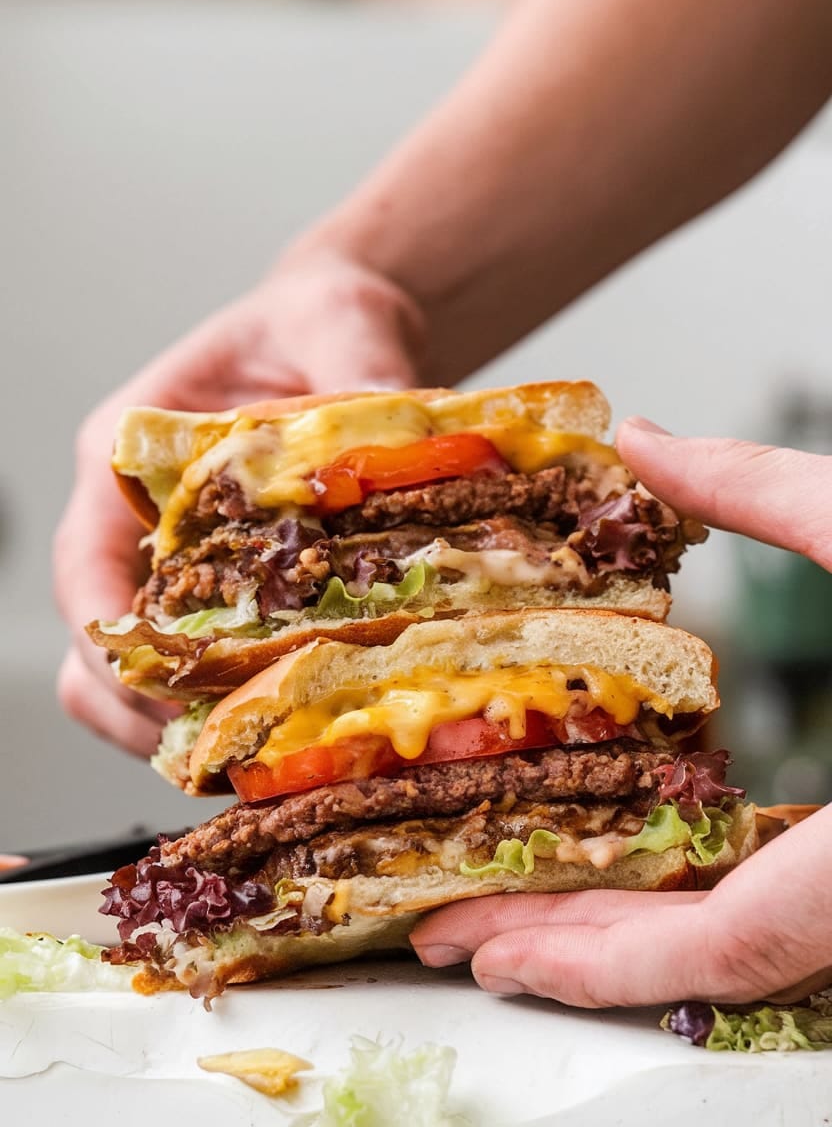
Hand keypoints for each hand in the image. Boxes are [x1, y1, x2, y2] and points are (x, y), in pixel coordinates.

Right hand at [53, 246, 422, 754]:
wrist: (345, 330)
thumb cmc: (315, 315)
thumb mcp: (338, 320)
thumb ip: (360, 370)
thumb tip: (406, 432)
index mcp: (126, 451)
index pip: (82, 566)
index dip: (108, 642)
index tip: (158, 691)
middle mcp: (138, 519)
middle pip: (99, 647)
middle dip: (146, 712)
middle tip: (225, 749)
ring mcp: (181, 563)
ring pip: (140, 676)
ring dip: (183, 728)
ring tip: (255, 759)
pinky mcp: (232, 590)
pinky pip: (208, 669)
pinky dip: (234, 708)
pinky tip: (292, 725)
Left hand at [412, 419, 831, 1005]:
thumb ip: (763, 488)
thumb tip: (642, 437)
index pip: (735, 939)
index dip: (602, 957)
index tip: (496, 953)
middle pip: (722, 964)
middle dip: (583, 959)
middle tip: (465, 937)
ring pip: (756, 954)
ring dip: (634, 943)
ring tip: (520, 921)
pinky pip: (793, 918)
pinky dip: (704, 914)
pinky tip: (638, 884)